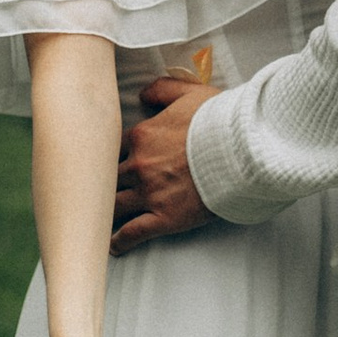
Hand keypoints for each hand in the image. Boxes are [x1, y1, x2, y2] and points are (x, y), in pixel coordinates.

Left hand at [112, 74, 214, 253]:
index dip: (110, 158)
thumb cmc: (220, 121)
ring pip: (115, 205)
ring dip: (107, 213)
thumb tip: (143, 95)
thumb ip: (162, 90)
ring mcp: (149, 193)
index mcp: (142, 136)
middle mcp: (139, 165)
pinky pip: (132, 232)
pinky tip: (114, 246)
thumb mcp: (189, 92)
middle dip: (103, 186)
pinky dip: (120, 241)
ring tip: (99, 221)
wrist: (241, 150)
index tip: (107, 165)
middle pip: (109, 179)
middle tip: (95, 194)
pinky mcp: (164, 217)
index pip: (113, 149)